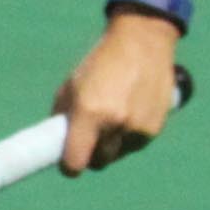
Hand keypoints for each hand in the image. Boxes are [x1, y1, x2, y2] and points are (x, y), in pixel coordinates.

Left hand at [57, 9, 183, 173]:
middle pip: (98, 162)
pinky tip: (129, 114)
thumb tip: (55, 143)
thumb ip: (62, 116)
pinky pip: (135, 145)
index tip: (67, 164)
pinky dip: (129, 137)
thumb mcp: (72, 86)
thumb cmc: (100, 64)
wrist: (142, 43)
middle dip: (91, 155)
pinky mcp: (154, 128)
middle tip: (89, 138)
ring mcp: (137, 127)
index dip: (69, 166)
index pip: (75, 162)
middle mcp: (115, 124)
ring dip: (111, 145)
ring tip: (112, 118)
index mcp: (90, 113)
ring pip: (117, 154)